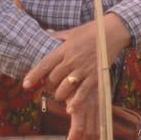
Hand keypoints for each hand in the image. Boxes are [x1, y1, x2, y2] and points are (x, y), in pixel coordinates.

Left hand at [23, 15, 131, 139]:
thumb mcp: (73, 31)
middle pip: (53, 78)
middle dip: (48, 86)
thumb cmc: (93, 30)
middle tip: (48, 87)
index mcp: (65, 49)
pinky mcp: (96, 75)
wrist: (114, 31)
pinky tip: (70, 109)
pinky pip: (83, 92)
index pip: (45, 64)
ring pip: (65, 88)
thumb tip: (47, 33)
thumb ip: (58, 35)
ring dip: (59, 94)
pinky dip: (76, 102)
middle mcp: (72, 60)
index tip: (26, 85)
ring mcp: (84, 69)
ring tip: (59, 94)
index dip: (34, 75)